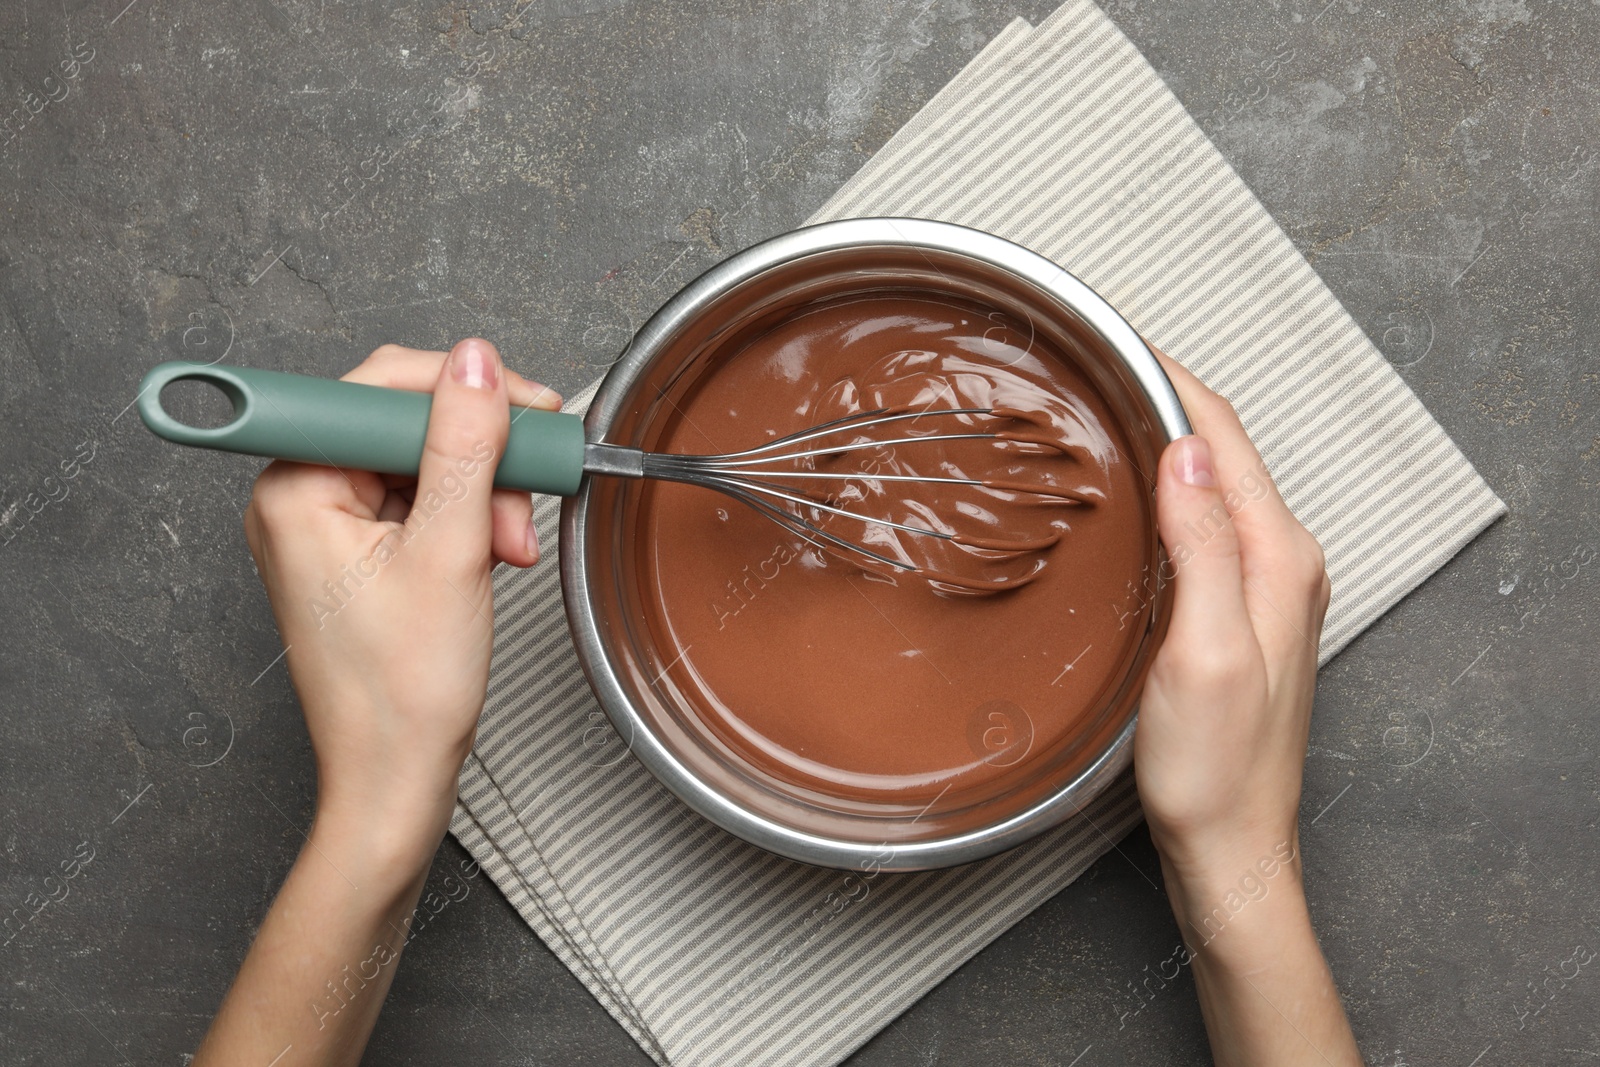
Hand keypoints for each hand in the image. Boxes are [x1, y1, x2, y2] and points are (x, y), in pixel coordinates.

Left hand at [243, 339, 561, 868]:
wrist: (395, 778)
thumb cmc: (401, 693)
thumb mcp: (449, 552)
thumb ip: (464, 447)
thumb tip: (475, 364)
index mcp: (295, 488)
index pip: (380, 387)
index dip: (462, 391)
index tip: (528, 410)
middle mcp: (299, 498)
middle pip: (405, 422)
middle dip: (481, 454)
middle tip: (531, 484)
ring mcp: (326, 527)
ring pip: (423, 462)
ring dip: (484, 491)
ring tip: (511, 542)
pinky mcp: (356, 553)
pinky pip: (420, 501)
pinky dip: (469, 519)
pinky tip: (494, 550)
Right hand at [1136, 349, 1330, 887]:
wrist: (1231, 846)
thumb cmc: (1215, 769)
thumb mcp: (1204, 653)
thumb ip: (1205, 548)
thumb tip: (1187, 454)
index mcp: (1280, 559)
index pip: (1224, 437)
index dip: (1170, 378)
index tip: (1115, 341)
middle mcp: (1283, 563)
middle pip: (1220, 450)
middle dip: (1161, 395)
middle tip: (1092, 366)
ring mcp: (1264, 587)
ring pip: (1210, 484)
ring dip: (1162, 439)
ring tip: (1101, 410)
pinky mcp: (1239, 610)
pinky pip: (1203, 523)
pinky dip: (1165, 490)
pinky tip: (1127, 494)